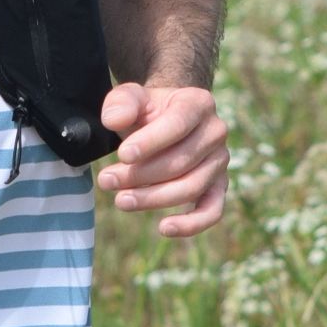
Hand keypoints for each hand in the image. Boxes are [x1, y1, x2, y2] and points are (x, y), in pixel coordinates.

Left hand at [96, 81, 227, 236]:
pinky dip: (191, 224)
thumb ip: (121, 103)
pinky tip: (164, 228)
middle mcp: (215, 132)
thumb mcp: (131, 97)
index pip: (178, 124)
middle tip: (107, 181)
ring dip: (153, 198)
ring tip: (121, 200)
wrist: (165, 121)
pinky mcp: (218, 187)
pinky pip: (212, 211)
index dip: (151, 142)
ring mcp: (219, 162)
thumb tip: (114, 120)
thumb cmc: (147, 111)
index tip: (123, 155)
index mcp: (199, 103)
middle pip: (181, 161)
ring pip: (191, 187)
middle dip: (140, 174)